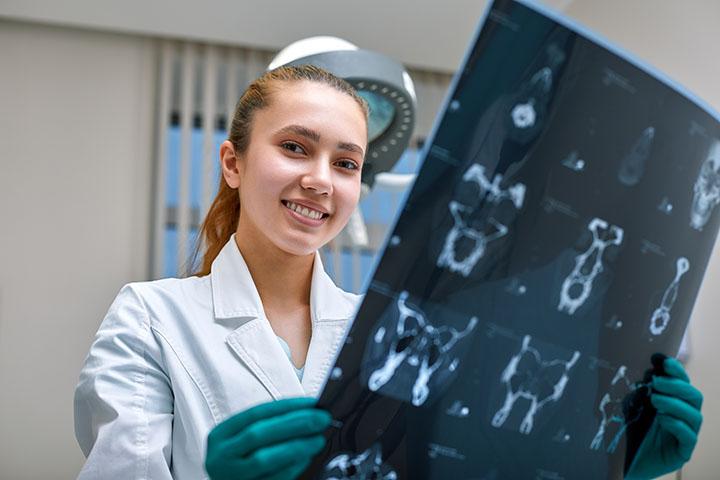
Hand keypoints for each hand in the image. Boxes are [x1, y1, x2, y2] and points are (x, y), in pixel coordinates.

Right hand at [205, 397, 330, 479]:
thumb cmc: (240, 460)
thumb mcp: (243, 440)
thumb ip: (270, 425)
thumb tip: (307, 412)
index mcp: (220, 436)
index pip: (255, 414)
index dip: (286, 406)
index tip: (311, 403)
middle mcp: (221, 456)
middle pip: (258, 434)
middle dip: (294, 424)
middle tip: (321, 419)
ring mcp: (231, 476)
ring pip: (263, 459)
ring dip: (295, 446)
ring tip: (317, 439)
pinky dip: (291, 467)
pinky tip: (305, 458)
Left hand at [626, 356, 702, 479]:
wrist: (630, 458)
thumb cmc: (636, 428)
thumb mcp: (636, 403)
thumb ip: (644, 387)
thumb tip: (653, 366)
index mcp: (677, 402)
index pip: (683, 382)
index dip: (676, 370)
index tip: (662, 360)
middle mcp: (686, 416)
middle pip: (694, 396)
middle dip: (676, 385)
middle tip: (657, 381)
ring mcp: (688, 434)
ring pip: (694, 416)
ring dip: (675, 404)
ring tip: (655, 399)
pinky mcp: (684, 451)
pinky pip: (689, 437)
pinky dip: (676, 425)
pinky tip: (662, 419)